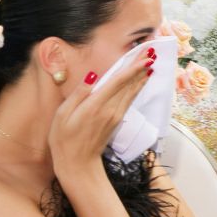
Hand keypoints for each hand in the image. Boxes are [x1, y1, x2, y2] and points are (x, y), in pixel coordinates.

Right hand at [49, 45, 153, 176]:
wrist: (78, 165)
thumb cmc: (64, 140)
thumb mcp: (62, 115)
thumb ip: (78, 94)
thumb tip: (92, 75)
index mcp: (95, 105)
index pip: (118, 82)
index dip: (133, 68)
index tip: (145, 57)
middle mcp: (110, 109)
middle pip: (129, 84)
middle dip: (141, 67)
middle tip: (153, 52)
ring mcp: (116, 115)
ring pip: (132, 91)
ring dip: (142, 76)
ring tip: (151, 62)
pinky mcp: (117, 120)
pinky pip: (130, 99)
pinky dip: (137, 87)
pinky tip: (141, 81)